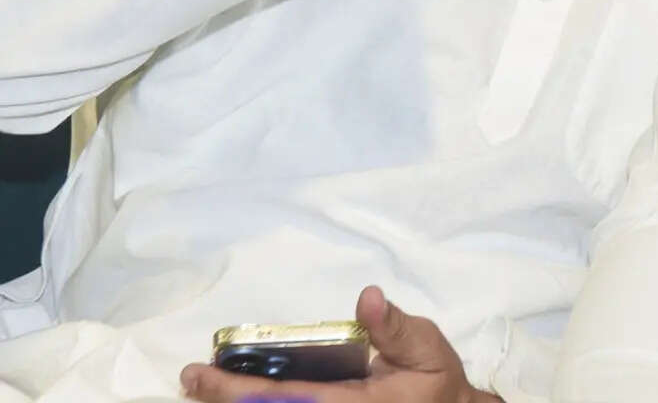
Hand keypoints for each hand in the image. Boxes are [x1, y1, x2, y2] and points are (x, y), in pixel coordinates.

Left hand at [181, 286, 500, 402]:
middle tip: (191, 379)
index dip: (239, 389)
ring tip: (202, 386)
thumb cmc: (435, 382)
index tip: (204, 374)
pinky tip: (236, 395)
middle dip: (223, 400)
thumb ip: (396, 329)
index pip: (285, 399)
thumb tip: (368, 297)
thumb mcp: (427, 348)